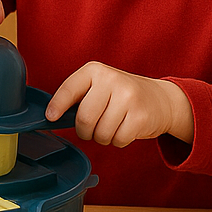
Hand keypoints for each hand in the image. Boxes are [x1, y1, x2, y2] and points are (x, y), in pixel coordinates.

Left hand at [45, 61, 192, 146]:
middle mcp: (111, 80)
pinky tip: (125, 129)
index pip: (69, 88)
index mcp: (95, 70)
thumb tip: (53, 116)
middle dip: (84, 131)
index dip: (57, 105)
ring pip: (100, 133)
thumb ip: (78, 98)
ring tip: (112, 126)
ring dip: (102, 137)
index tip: (51, 117)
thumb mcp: (98, 87)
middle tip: (91, 129)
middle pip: (84, 118)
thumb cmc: (120, 96)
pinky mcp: (140, 116)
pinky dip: (118, 141)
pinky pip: (117, 140)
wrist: (160, 99)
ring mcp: (128, 97)